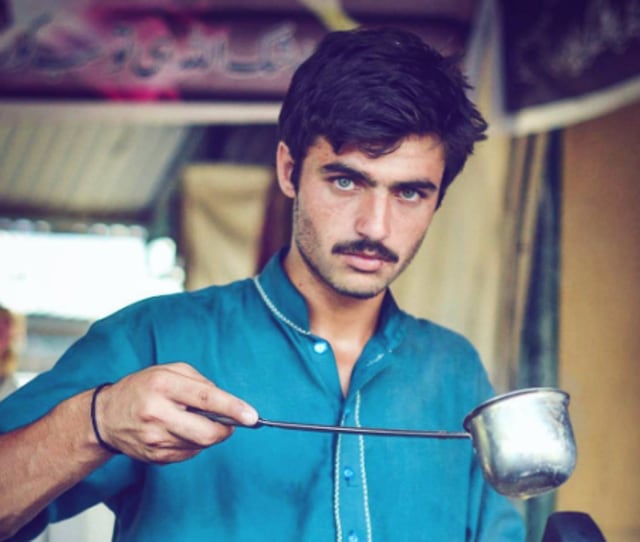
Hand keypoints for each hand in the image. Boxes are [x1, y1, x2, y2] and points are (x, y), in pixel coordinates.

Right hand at [93, 363, 257, 462]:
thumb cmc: (143, 388)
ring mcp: (155, 439)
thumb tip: (227, 403)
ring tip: (192, 420)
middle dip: (226, 430)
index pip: (206, 398)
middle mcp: (158, 413)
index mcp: (163, 385)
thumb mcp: (169, 371)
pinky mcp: (154, 457)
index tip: (252, 416)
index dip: (233, 408)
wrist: (105, 416)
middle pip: (207, 432)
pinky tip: (180, 431)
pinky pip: (189, 453)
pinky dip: (194, 443)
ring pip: (201, 444)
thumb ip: (200, 382)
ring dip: (208, 434)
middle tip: (231, 423)